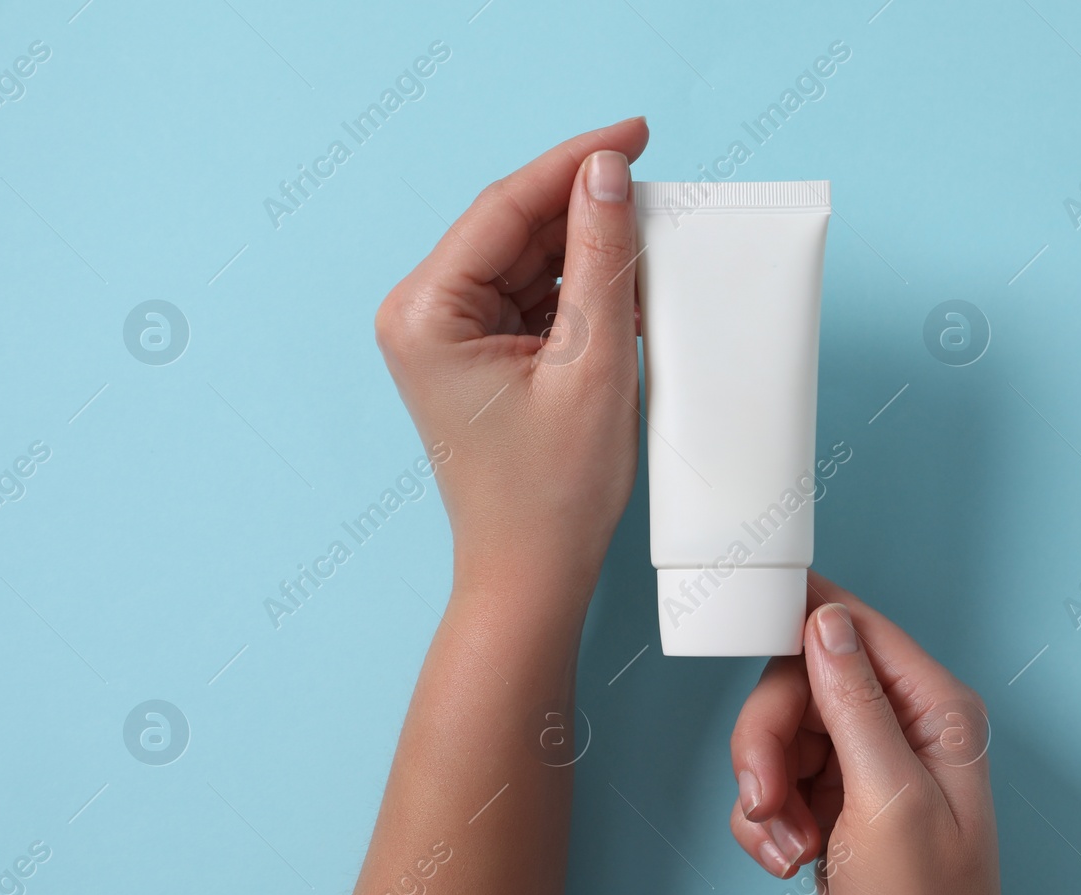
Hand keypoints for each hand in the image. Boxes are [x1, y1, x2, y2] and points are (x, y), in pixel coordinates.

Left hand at [374, 118, 648, 625]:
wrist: (532, 576)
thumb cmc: (553, 494)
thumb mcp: (593, 366)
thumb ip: (604, 263)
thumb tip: (609, 173)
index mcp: (426, 312)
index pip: (506, 208)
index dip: (575, 162)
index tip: (636, 133)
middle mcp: (422, 314)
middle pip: (515, 228)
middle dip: (587, 209)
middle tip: (658, 187)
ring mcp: (446, 334)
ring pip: (529, 259)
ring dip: (590, 251)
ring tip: (654, 245)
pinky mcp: (476, 353)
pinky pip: (533, 296)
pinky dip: (582, 291)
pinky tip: (630, 288)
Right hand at [729, 573, 1075, 894]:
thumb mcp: (889, 801)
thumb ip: (855, 704)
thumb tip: (826, 619)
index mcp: (934, 710)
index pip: (853, 627)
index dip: (794, 623)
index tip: (741, 619)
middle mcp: (900, 728)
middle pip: (799, 683)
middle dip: (768, 741)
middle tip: (768, 798)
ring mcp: (862, 767)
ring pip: (776, 735)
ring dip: (765, 792)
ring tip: (789, 845)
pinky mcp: (831, 804)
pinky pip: (770, 784)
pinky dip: (764, 825)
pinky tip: (789, 862)